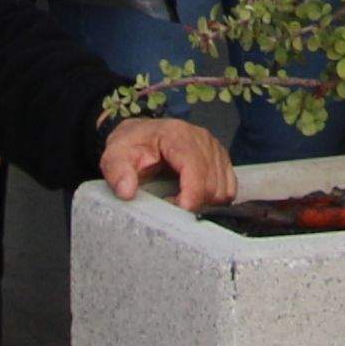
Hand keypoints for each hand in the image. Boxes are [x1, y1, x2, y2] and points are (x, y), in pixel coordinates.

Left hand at [98, 116, 236, 211]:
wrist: (141, 135)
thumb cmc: (131, 146)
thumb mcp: (115, 156)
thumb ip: (117, 172)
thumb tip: (127, 191)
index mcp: (177, 135)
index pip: (195, 168)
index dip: (191, 194)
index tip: (178, 211)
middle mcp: (202, 138)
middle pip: (211, 183)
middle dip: (193, 202)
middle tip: (169, 205)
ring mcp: (215, 147)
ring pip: (222, 188)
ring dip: (204, 202)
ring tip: (180, 199)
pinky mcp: (221, 158)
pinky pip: (229, 187)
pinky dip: (215, 198)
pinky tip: (195, 197)